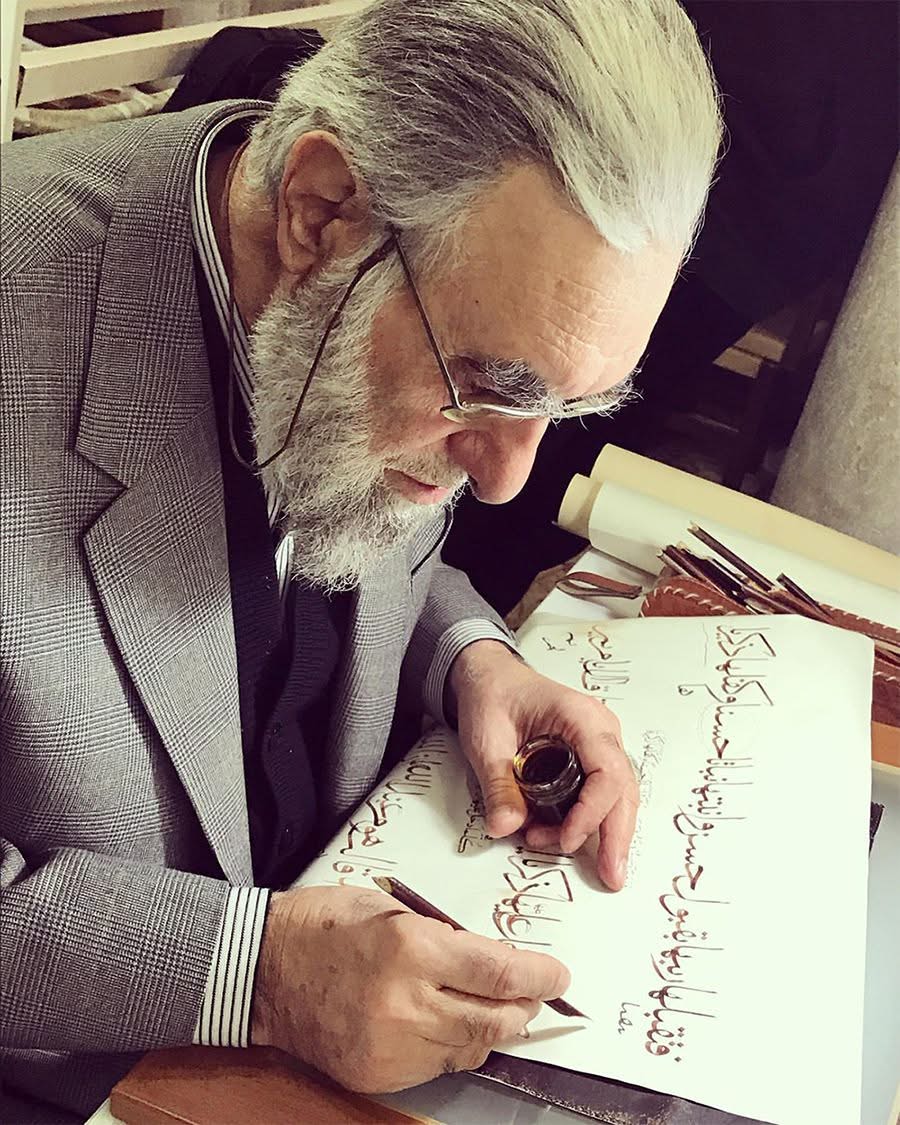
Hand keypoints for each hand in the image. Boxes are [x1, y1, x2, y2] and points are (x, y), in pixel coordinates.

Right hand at [252, 885, 569, 1092]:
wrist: (262, 968)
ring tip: (494, 1009)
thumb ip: (442, 938)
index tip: (558, 975)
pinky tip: (450, 1027)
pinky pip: (436, 1068)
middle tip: (533, 994)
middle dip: (524, 1008)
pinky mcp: (376, 1073)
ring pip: (470, 1049)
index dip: (539, 977)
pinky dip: (454, 1049)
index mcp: (411, 949)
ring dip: (491, 1030)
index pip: (500, 974)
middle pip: (495, 1020)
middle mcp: (406, 1002)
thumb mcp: (392, 910)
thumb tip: (490, 963)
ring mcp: (390, 1045)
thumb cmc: (324, 924)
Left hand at [450, 640, 637, 889]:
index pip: (607, 770)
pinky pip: (600, 792)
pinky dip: (588, 820)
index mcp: (581, 717)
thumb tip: (505, 827)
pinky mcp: (589, 758)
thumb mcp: (486, 740)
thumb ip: (497, 784)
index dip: (593, 811)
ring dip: (600, 831)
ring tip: (571, 856)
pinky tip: (566, 839)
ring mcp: (599, 744)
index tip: (566, 839)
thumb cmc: (492, 697)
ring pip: (617, 795)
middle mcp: (600, 730)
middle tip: (611, 876)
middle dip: (617, 835)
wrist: (489, 678)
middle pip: (623, 788)